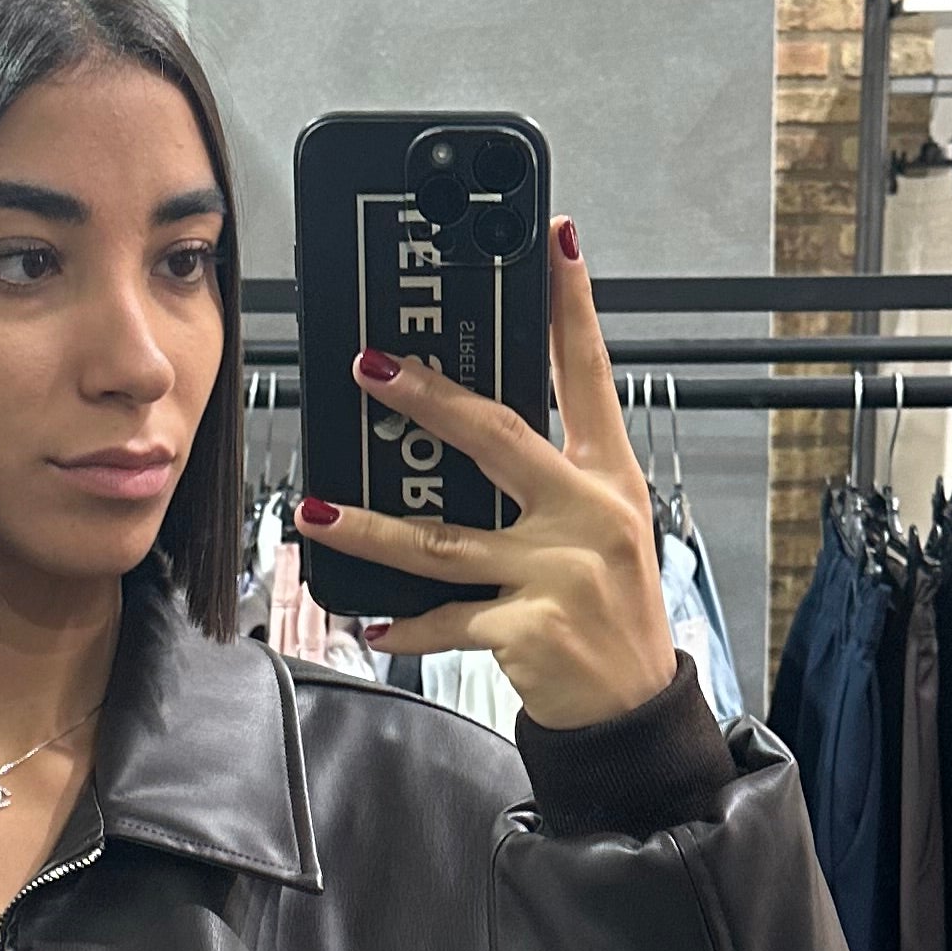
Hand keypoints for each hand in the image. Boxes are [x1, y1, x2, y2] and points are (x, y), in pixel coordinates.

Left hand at [300, 222, 680, 728]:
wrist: (634, 712)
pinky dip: (404, 624)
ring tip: (317, 509)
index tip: (554, 239)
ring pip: (442, 540)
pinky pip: (445, 618)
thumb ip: (547, 481)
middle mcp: (588, 515)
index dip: (572, 305)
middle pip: (497, 437)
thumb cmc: (612, 614)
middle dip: (427, 398)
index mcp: (608, 479)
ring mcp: (559, 572)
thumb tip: (466, 429)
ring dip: (369, 526)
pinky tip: (368, 622)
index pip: (588, 374)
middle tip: (369, 367)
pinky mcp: (528, 628)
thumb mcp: (602, 531)